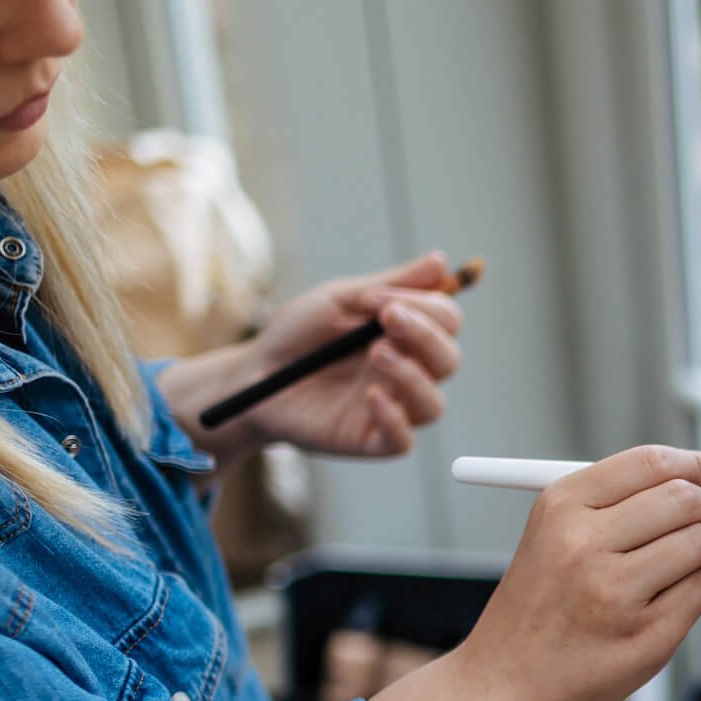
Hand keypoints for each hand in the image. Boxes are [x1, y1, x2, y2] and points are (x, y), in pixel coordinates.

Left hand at [165, 251, 465, 469]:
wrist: (253, 374)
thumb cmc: (297, 335)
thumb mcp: (340, 300)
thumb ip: (392, 285)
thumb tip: (442, 260)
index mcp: (405, 336)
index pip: (446, 322)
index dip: (425, 307)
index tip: (377, 299)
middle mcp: (406, 373)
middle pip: (448, 360)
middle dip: (425, 336)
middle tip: (387, 320)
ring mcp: (391, 408)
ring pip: (433, 405)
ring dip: (413, 377)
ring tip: (376, 355)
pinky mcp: (369, 439)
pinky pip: (401, 441)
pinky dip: (394, 419)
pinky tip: (370, 397)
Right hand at [371, 446, 700, 700]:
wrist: (507, 683)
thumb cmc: (541, 606)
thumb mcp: (554, 534)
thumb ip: (621, 501)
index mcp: (561, 507)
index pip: (651, 463)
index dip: (700, 463)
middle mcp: (584, 545)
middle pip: (686, 500)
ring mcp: (615, 593)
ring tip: (683, 566)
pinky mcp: (645, 637)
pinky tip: (671, 598)